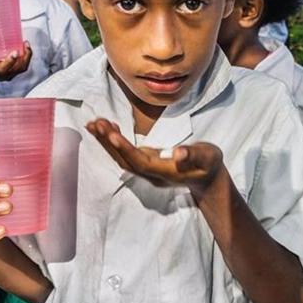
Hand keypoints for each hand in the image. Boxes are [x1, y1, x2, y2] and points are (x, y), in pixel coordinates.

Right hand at [0, 31, 32, 81]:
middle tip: (25, 45)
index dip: (10, 62)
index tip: (15, 52)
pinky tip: (25, 48)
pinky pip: (22, 66)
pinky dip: (26, 58)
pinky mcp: (13, 72)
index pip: (3, 69)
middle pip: (17, 69)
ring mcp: (9, 75)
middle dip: (25, 58)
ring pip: (22, 68)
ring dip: (27, 57)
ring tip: (26, 45)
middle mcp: (2, 75)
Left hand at [86, 118, 222, 193]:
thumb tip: (178, 153)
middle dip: (109, 142)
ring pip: (122, 158)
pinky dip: (113, 142)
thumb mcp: (208, 157)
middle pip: (126, 160)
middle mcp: (152, 174)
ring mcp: (147, 171)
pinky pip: (125, 154)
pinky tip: (106, 129)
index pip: (141, 162)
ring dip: (106, 142)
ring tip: (94, 124)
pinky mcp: (145, 164)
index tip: (111, 134)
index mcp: (166, 172)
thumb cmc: (208, 164)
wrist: (207, 179)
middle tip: (95, 123)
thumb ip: (193, 155)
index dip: (125, 149)